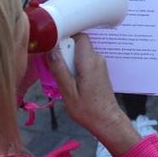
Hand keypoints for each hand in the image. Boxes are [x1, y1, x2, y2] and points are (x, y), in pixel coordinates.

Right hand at [45, 35, 141, 156]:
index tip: (52, 45)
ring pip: (80, 54)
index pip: (80, 36)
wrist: (106, 120)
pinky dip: (75, 67)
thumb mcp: (68, 91)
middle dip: (64, 52)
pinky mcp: (99, 71)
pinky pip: (84, 61)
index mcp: (89, 61)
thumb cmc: (87, 109)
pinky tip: (69, 81)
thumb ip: (59, 69)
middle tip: (53, 66)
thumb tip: (51, 49)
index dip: (66, 36)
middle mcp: (96, 58)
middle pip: (78, 44)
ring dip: (68, 61)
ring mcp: (99, 64)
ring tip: (61, 77)